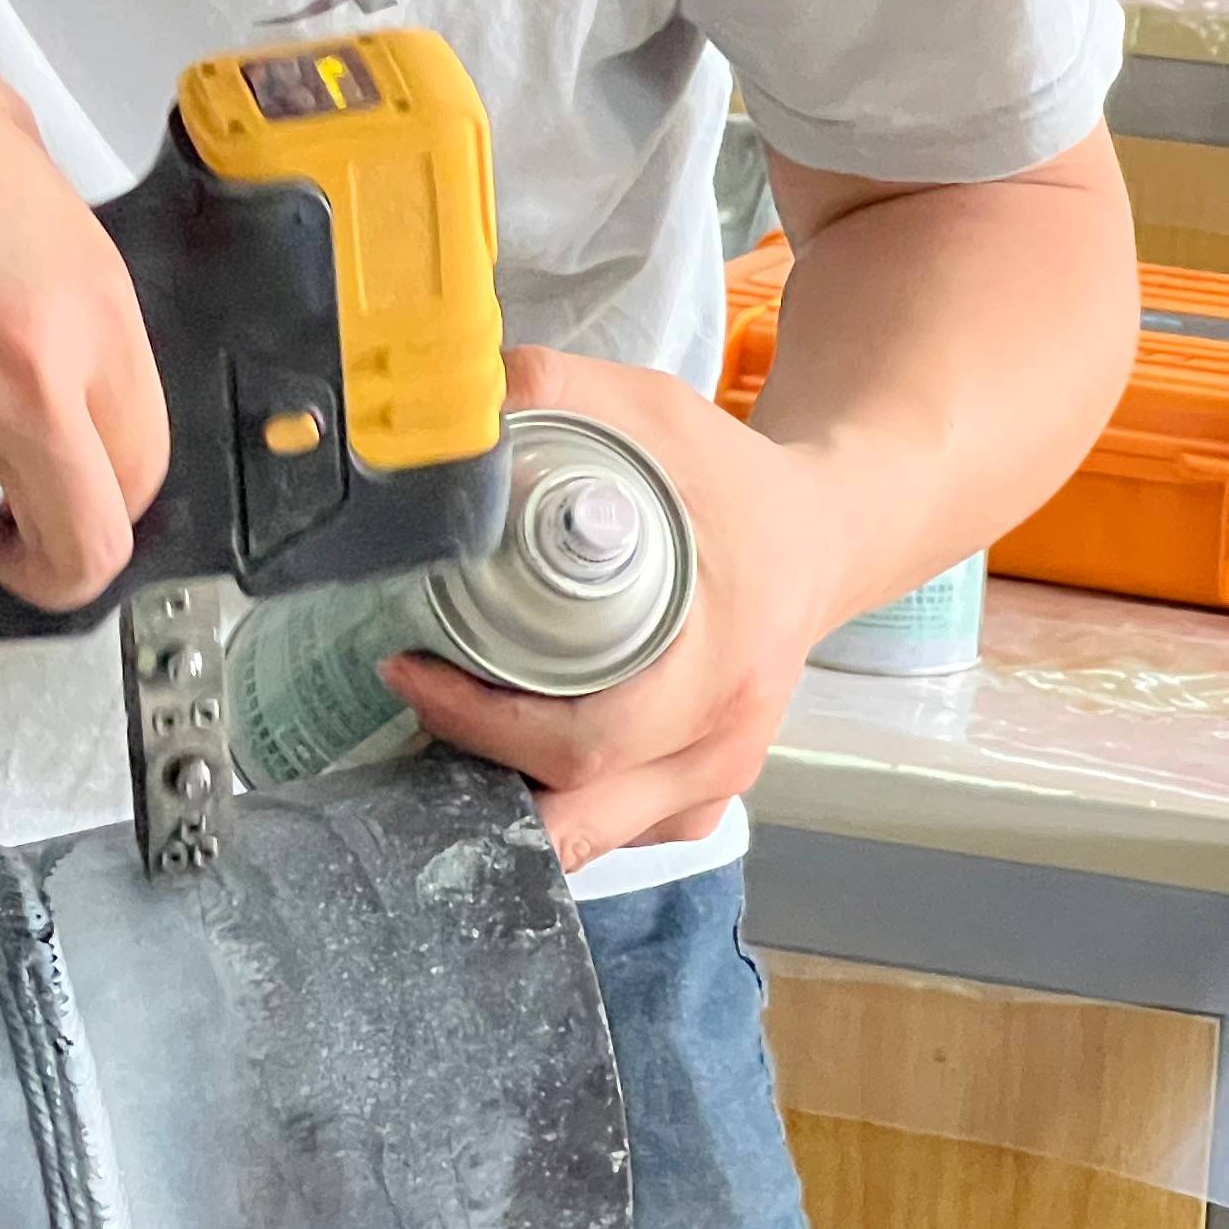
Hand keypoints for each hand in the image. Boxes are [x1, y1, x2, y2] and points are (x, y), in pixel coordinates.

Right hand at [0, 0, 169, 610]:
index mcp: (82, 303)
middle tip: (4, 547)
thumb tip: (44, 332)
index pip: (142, 461)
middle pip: (78, 547)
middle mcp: (14, 379)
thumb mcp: (8, 150)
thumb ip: (46, 261)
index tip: (66, 488)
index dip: (106, 487)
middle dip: (42, 563)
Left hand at [383, 344, 847, 875]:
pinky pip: (604, 832)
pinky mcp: (693, 800)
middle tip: (406, 709)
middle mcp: (720, 748)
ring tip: (435, 726)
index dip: (479, 722)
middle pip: (574, 822)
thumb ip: (554, 389)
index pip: (582, 744)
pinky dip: (540, 804)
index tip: (408, 669)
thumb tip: (454, 398)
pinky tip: (489, 750)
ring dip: (499, 799)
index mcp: (717, 670)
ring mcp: (711, 787)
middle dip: (471, 783)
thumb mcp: (655, 413)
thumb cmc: (735, 485)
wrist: (823, 536)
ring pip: (585, 838)